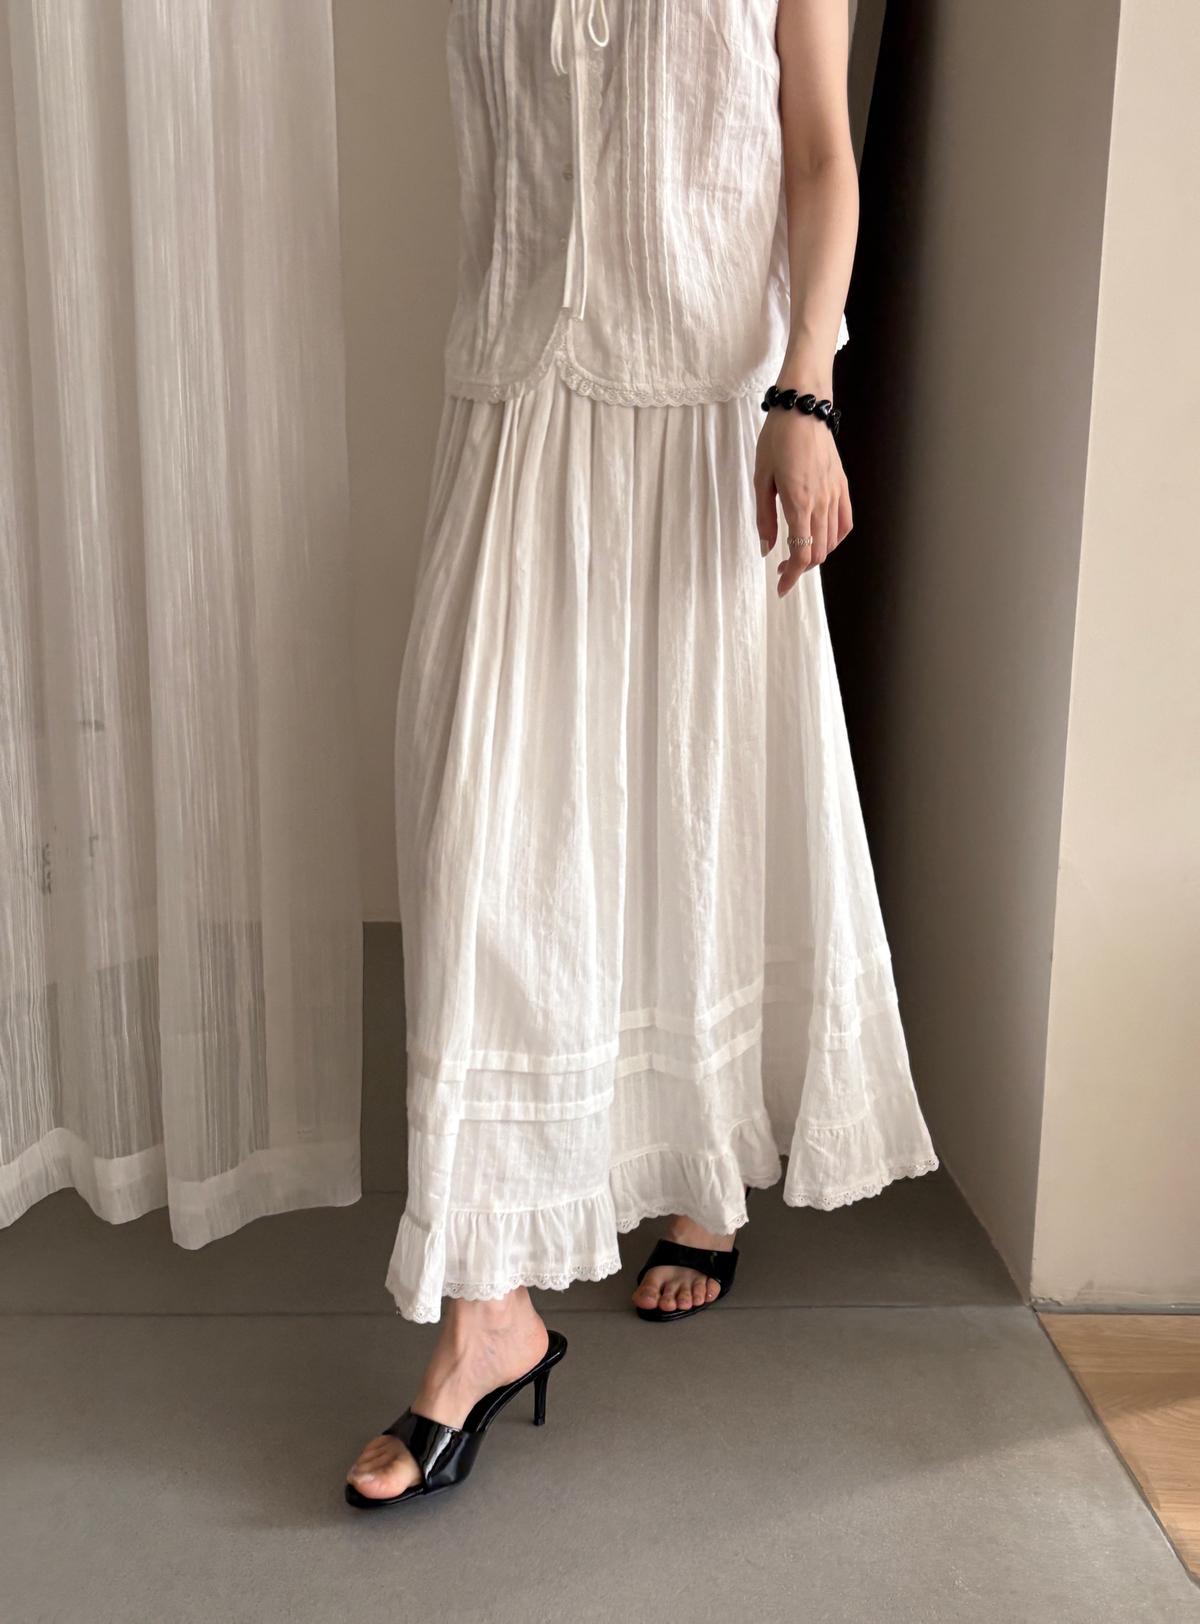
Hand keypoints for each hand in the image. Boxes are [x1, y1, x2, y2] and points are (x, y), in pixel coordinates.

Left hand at [754, 408, 852, 596]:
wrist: (803, 407)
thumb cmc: (778, 439)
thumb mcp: (761, 479)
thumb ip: (765, 517)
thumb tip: (767, 549)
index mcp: (799, 502)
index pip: (801, 554)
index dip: (791, 577)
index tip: (780, 587)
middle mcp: (821, 502)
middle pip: (817, 553)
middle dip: (799, 569)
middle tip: (781, 570)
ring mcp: (835, 494)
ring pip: (831, 541)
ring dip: (815, 554)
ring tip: (797, 553)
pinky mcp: (842, 485)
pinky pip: (845, 522)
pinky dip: (834, 538)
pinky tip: (821, 537)